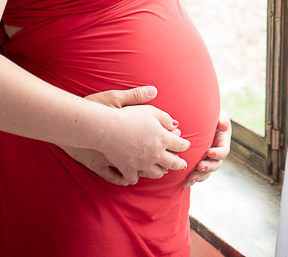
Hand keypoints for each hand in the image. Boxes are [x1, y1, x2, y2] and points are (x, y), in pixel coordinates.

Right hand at [62, 86, 189, 185]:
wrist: (102, 127)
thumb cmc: (123, 115)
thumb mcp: (146, 109)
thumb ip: (162, 114)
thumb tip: (173, 118)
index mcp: (161, 138)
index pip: (180, 144)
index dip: (184, 144)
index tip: (185, 144)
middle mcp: (154, 154)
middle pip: (172, 163)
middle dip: (179, 163)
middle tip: (182, 164)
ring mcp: (140, 164)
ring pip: (155, 173)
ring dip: (161, 172)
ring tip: (163, 170)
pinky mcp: (125, 169)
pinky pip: (133, 178)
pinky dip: (136, 178)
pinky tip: (137, 176)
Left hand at [186, 109, 230, 186]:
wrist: (198, 119)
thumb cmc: (209, 114)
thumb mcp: (219, 114)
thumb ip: (222, 119)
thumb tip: (224, 125)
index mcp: (222, 142)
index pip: (224, 152)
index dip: (217, 153)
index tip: (209, 152)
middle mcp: (216, 153)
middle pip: (216, 165)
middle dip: (208, 167)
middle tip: (199, 167)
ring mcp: (207, 160)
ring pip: (206, 173)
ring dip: (200, 176)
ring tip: (191, 178)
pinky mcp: (197, 163)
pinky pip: (196, 174)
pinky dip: (191, 179)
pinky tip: (183, 183)